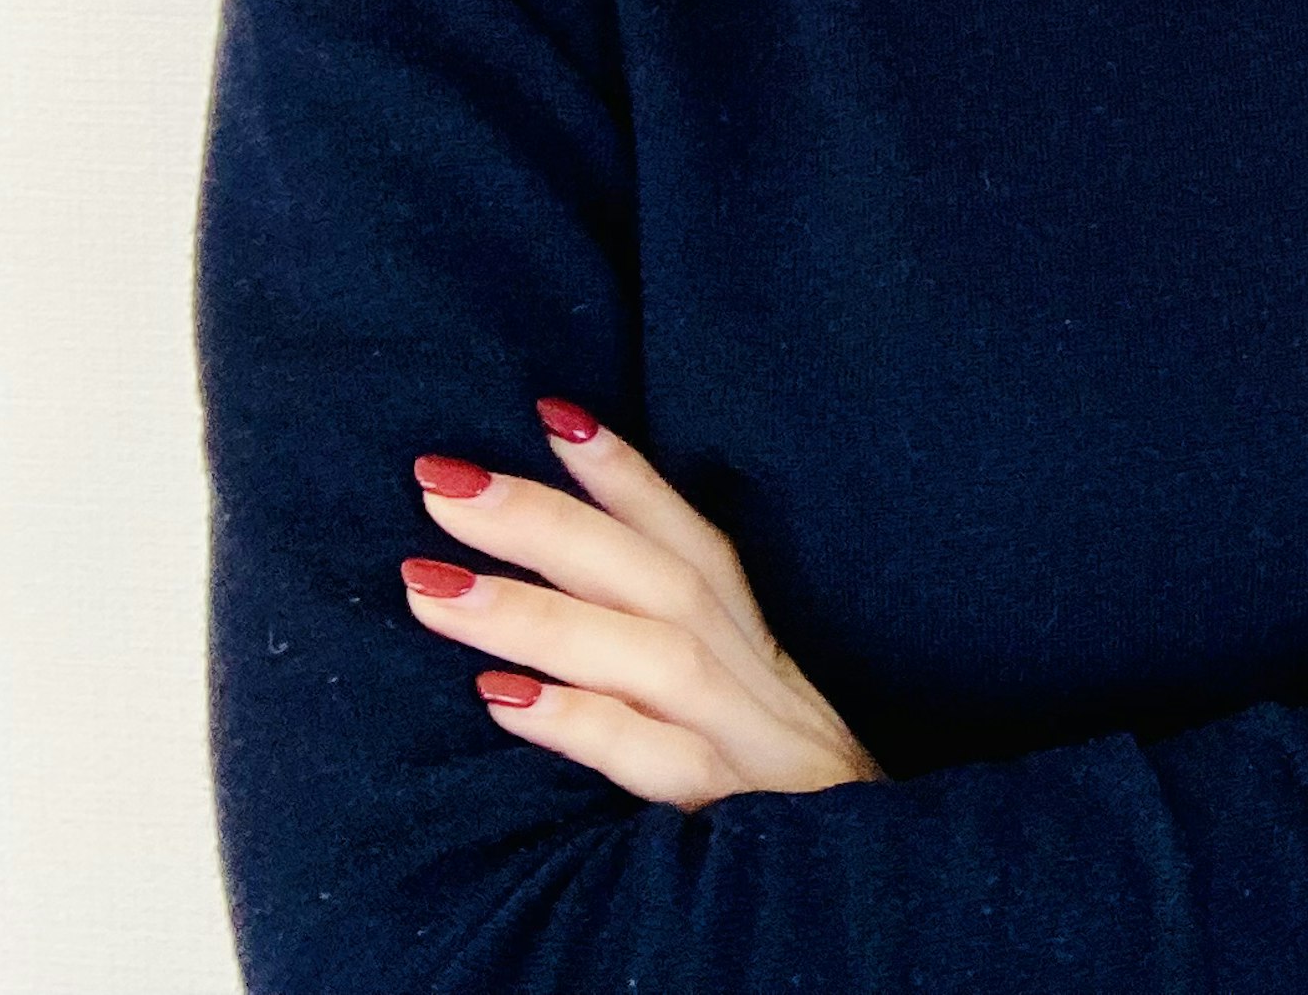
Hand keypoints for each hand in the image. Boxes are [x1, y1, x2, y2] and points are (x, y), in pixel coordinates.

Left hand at [400, 398, 883, 808]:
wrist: (876, 895)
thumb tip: (546, 618)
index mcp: (758, 654)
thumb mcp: (741, 724)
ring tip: (431, 583)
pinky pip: (659, 760)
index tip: (549, 412)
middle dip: (550, 519)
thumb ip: (665, 666)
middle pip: (663, 577)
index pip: (695, 543)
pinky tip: (502, 699)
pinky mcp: (741, 813)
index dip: (628, 476)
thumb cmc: (783, 815)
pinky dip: (582, 722)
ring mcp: (754, 744)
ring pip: (655, 653)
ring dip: (540, 611)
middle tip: (441, 480)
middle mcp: (761, 682)